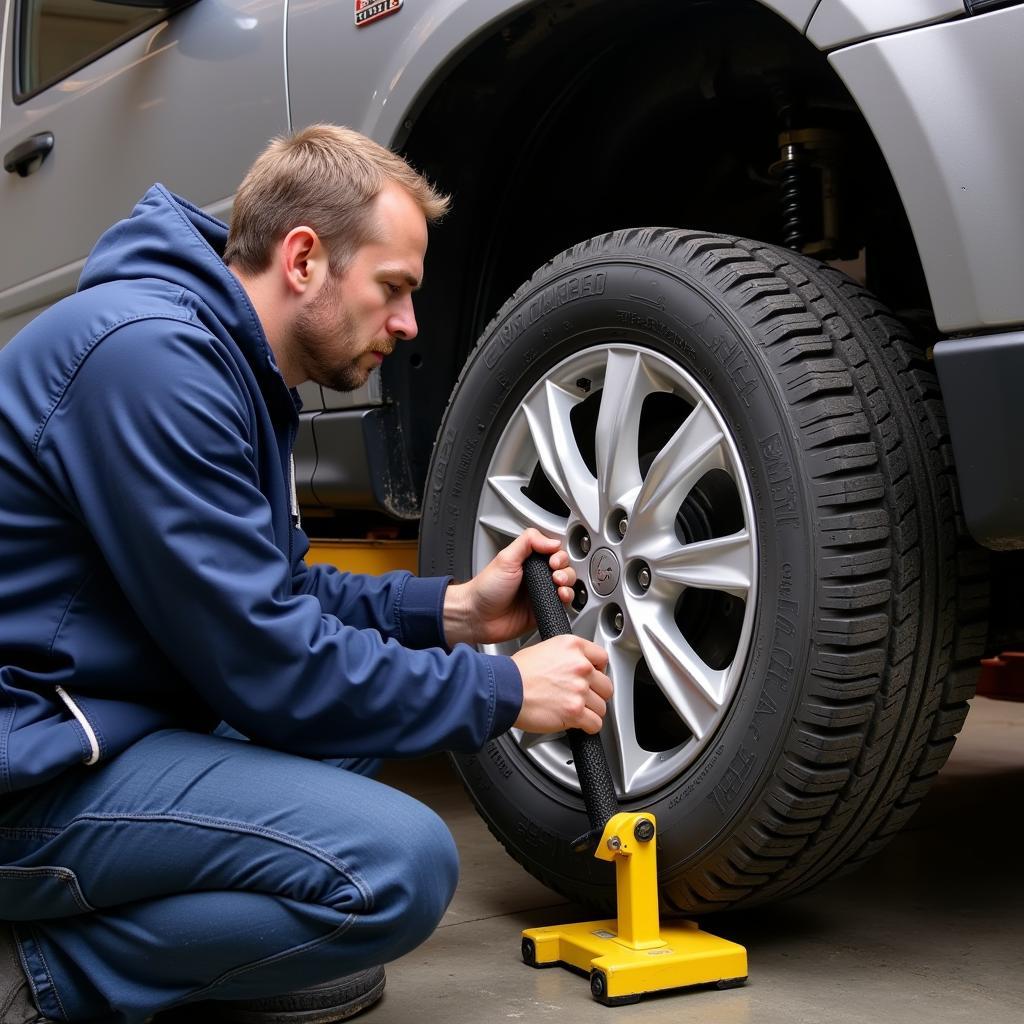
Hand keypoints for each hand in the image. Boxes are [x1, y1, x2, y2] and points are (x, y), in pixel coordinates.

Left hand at [443, 528, 575, 646]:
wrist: (477, 617)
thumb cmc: (485, 589)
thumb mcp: (505, 558)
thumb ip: (528, 542)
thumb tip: (551, 540)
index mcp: (528, 561)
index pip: (553, 552)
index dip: (558, 554)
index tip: (553, 560)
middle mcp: (536, 576)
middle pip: (564, 568)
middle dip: (565, 569)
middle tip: (555, 573)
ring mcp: (541, 594)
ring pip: (567, 585)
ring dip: (568, 583)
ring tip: (558, 585)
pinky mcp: (543, 610)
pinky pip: (563, 605)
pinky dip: (567, 601)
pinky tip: (560, 598)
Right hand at [511, 635, 611, 734]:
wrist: (505, 690)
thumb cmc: (516, 672)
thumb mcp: (544, 649)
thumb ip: (566, 656)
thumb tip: (574, 666)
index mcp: (573, 647)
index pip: (602, 657)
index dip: (599, 670)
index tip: (594, 677)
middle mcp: (580, 666)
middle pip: (606, 685)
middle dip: (596, 693)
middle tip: (584, 697)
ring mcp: (579, 689)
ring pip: (601, 706)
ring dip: (591, 711)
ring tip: (578, 711)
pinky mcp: (575, 711)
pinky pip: (595, 723)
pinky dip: (589, 727)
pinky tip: (580, 724)